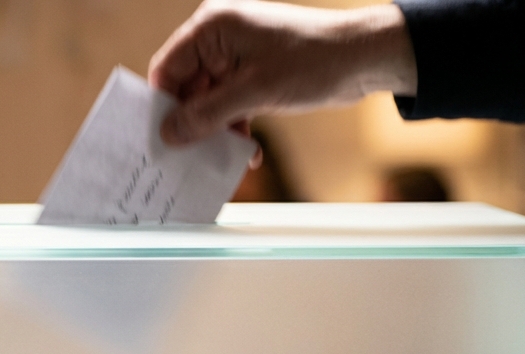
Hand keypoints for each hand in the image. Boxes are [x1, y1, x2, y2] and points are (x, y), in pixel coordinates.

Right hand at [149, 0, 416, 144]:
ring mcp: (236, 57)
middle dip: (194, 123)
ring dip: (217, 131)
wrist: (363, 59)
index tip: (161, 138)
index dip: (163, 104)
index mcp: (213, 26)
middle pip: (187, 87)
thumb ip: (208, 114)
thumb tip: (170, 134)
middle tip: (192, 157)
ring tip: (228, 156)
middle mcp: (220, 37)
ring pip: (208, 101)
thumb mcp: (255, 92)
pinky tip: (248, 151)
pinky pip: (230, 105)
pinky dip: (235, 128)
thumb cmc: (314, 61)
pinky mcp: (252, 74)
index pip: (168, 67)